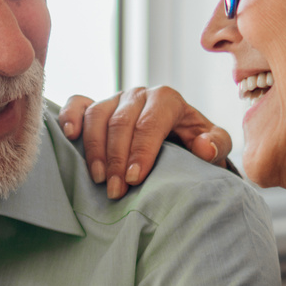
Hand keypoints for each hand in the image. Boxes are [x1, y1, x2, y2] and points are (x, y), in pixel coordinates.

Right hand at [56, 87, 231, 199]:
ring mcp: (115, 99)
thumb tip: (203, 147)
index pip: (150, 123)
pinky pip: (79, 104)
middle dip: (117, 159)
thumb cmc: (195, 142)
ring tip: (98, 179)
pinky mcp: (97, 106)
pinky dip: (70, 117)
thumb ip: (216, 144)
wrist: (178, 136)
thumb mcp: (215, 144)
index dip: (141, 151)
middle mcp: (139, 95)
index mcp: (167, 99)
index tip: (135, 179)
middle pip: (121, 122)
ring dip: (94, 149)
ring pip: (97, 115)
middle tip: (116, 190)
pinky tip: (69, 136)